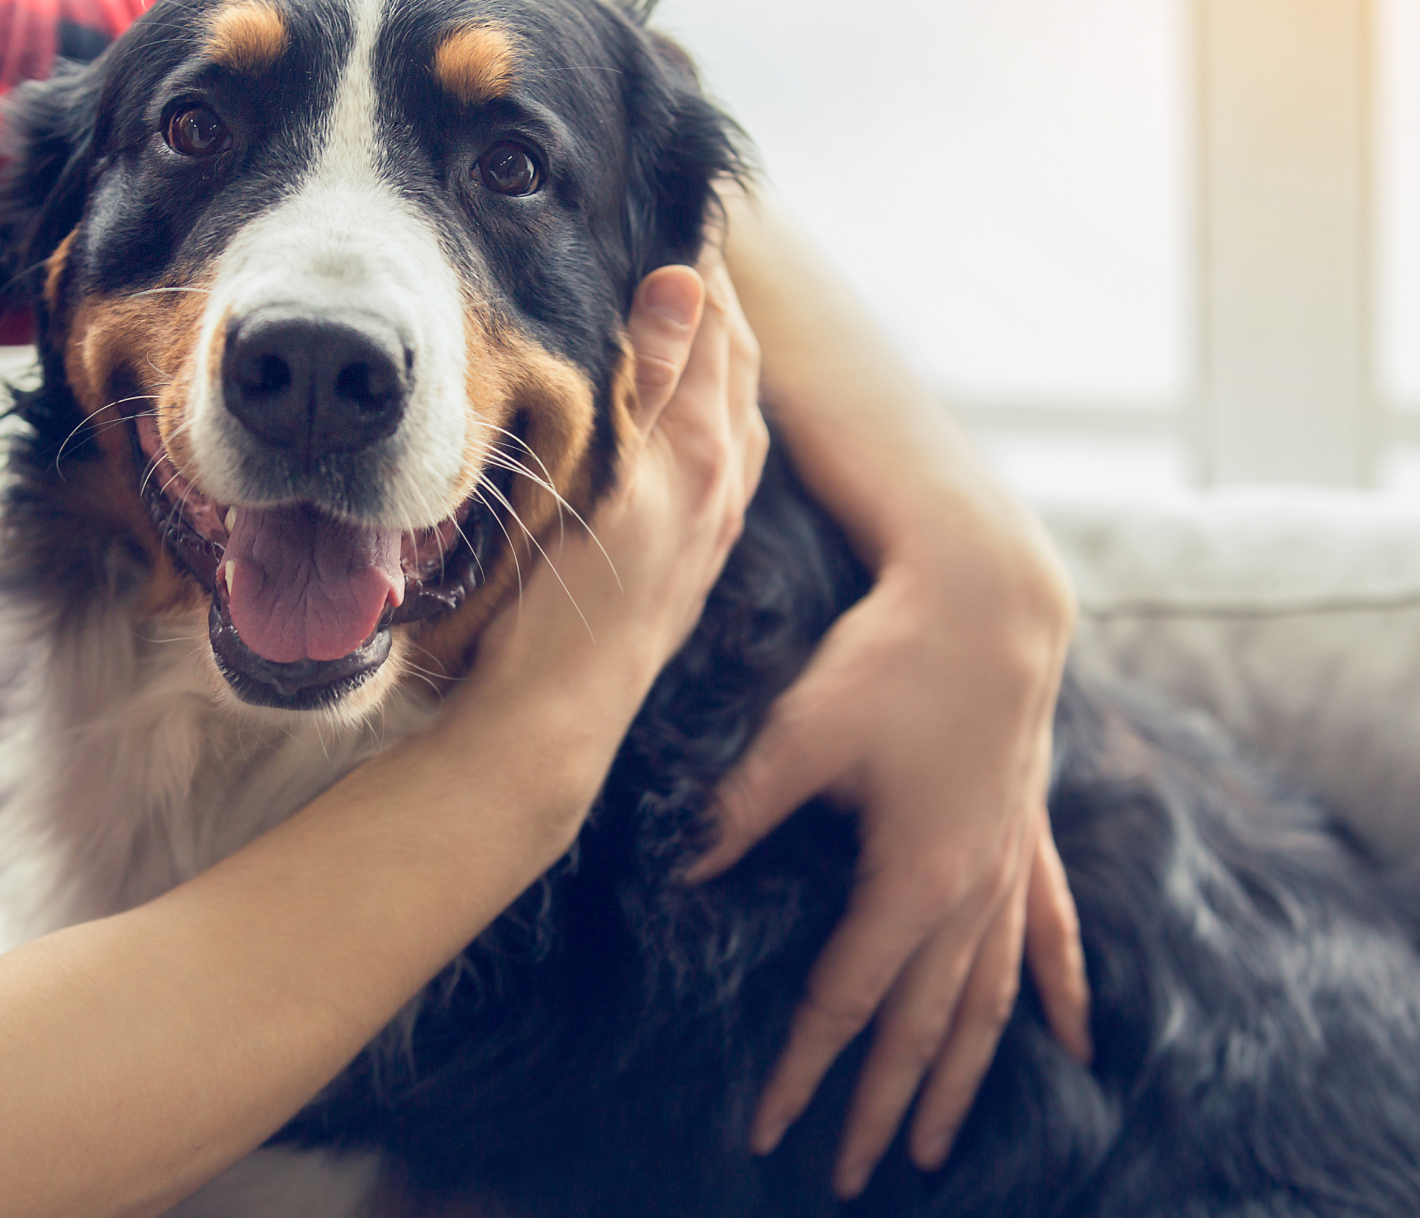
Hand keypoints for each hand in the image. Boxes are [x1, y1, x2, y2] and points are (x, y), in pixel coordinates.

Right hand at [473, 252, 767, 713]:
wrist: (554, 716)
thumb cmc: (560, 600)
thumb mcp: (602, 475)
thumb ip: (649, 378)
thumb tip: (684, 282)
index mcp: (704, 453)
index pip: (717, 331)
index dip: (703, 269)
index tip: (685, 213)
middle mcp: (723, 487)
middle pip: (738, 369)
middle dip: (721, 305)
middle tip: (694, 249)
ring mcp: (711, 530)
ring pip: (737, 420)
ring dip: (724, 362)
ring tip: (698, 321)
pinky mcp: (693, 565)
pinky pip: (728, 469)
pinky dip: (719, 420)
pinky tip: (697, 430)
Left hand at [689, 515, 1088, 1196]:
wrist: (986, 593)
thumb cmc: (886, 657)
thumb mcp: (798, 733)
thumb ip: (739, 812)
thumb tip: (680, 873)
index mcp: (915, 879)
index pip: (847, 1001)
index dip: (803, 1068)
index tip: (766, 1128)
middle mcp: (973, 890)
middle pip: (923, 1025)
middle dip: (884, 1105)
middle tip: (850, 1174)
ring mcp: (1010, 864)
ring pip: (987, 999)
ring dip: (961, 1074)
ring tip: (941, 1144)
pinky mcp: (1028, 832)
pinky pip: (1049, 932)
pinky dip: (1055, 991)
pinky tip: (1073, 1044)